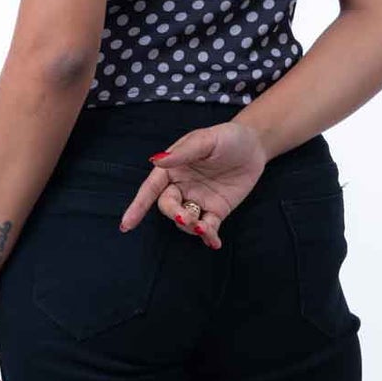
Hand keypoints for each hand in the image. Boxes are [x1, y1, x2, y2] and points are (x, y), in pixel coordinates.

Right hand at [119, 119, 269, 248]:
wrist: (255, 146)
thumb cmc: (227, 138)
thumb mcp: (206, 140)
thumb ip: (183, 153)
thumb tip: (156, 161)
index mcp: (172, 168)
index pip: (150, 189)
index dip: (138, 206)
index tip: (127, 224)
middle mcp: (181, 186)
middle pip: (168, 207)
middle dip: (174, 214)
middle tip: (187, 217)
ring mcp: (198, 200)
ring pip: (185, 220)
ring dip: (191, 227)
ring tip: (205, 228)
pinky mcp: (216, 211)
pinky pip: (208, 228)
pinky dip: (209, 237)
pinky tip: (214, 242)